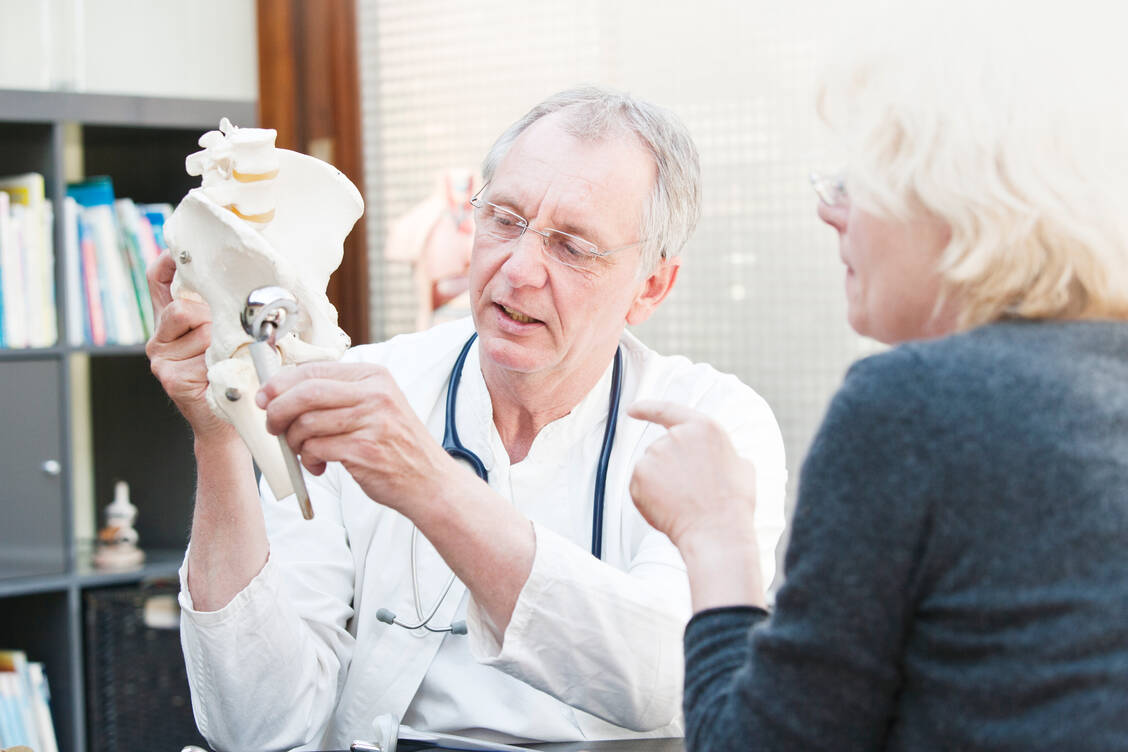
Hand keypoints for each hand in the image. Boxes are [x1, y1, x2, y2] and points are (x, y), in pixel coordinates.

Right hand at [145, 250, 235, 440]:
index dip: (169, 261)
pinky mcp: (170, 377)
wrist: (229, 419)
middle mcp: (159, 336)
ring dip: (222, 340)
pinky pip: (203, 355)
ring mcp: (161, 358)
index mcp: (172, 320)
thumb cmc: (234, 370)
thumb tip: (248, 273)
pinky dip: (222, 362)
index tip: (185, 251)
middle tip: (228, 335)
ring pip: (199, 328)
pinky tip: (223, 374)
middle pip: (183, 305)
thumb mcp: (228, 331)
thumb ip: (224, 306)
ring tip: (227, 358)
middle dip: (213, 316)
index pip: (158, 279)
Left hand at [257, 361, 461, 509]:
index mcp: (374, 376)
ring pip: (306, 423)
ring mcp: (371, 421)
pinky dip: (308, 459)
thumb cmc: (394, 445)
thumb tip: (280, 392)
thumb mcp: (375, 406)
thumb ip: (337, 395)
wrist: (428, 481)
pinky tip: (319, 465)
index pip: (314, 370)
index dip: (280, 383)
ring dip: (294, 441)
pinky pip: (315, 448)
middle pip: (306, 392)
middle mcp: (375, 394)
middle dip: (278, 410)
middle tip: (273, 426)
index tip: (264, 397)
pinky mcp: (364, 450)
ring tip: (305, 452)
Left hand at [628, 400, 758, 549]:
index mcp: (703, 428)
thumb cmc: (733, 504)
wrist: (717, 532)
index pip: (668, 411)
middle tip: (689, 491)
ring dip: (660, 482)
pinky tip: (668, 508)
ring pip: (650, 467)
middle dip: (670, 468)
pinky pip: (639, 485)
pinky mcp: (640, 475)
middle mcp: (676, 436)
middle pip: (662, 448)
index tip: (632, 410)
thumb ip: (722, 452)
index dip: (647, 409)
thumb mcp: (742, 467)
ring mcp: (655, 454)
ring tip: (683, 501)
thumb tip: (717, 455)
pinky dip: (648, 497)